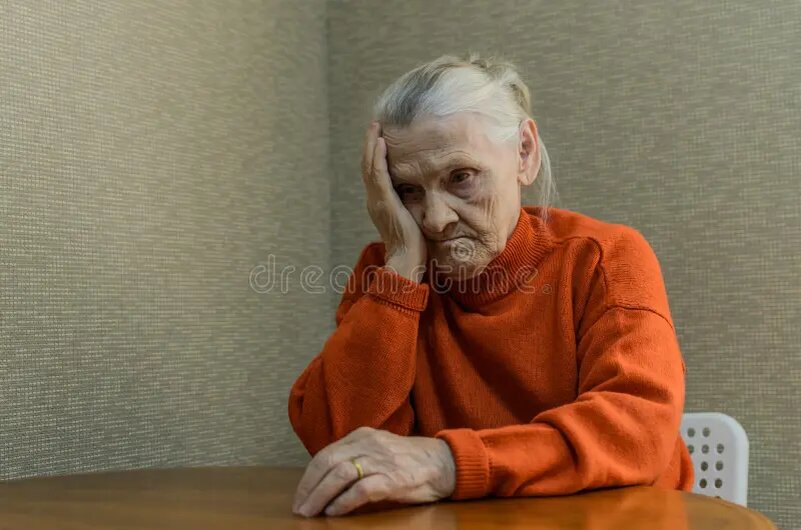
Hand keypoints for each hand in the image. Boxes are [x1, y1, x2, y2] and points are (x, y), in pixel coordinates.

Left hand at [292, 426, 455, 516]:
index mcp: (363, 435)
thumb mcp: (379, 449)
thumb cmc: (409, 460)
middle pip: (328, 463)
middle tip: (300, 509)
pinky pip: (361, 489)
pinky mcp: (394, 478)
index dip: (308, 477)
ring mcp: (381, 460)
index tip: (301, 496)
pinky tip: (335, 512)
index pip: (326, 454)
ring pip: (340, 474)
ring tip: (312, 513)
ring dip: (321, 496)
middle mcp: (369, 444)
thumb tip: (326, 479)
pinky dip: (344, 502)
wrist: (444, 462)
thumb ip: (355, 457)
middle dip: (310, 488)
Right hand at [361, 122, 425, 281]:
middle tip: (374, 125)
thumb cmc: (413, 245)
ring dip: (371, 145)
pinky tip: (381, 143)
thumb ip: (411, 205)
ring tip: (375, 127)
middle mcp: (374, 200)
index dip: (374, 155)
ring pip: (369, 167)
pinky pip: (378, 175)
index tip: (379, 138)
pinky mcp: (384, 202)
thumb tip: (421, 193)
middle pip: (367, 166)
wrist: (406, 260)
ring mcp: (377, 200)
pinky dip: (378, 158)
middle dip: (370, 144)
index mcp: (379, 203)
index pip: (374, 173)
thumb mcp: (411, 219)